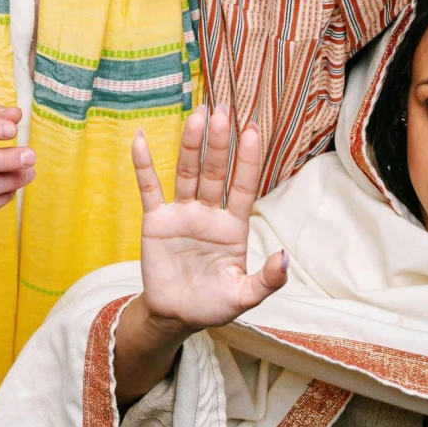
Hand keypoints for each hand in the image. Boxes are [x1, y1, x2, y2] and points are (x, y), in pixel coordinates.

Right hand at [134, 107, 287, 334]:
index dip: (248, 159)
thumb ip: (267, 280)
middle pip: (215, 171)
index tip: (253, 130)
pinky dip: (144, 164)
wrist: (175, 316)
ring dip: (191, 145)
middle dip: (220, 142)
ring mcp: (182, 214)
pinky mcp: (156, 221)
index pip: (243, 186)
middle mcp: (208, 213)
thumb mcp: (244, 296)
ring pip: (186, 172)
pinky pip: (149, 187)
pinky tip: (142, 139)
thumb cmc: (213, 305)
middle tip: (223, 110)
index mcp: (233, 227)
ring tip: (196, 115)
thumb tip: (285, 258)